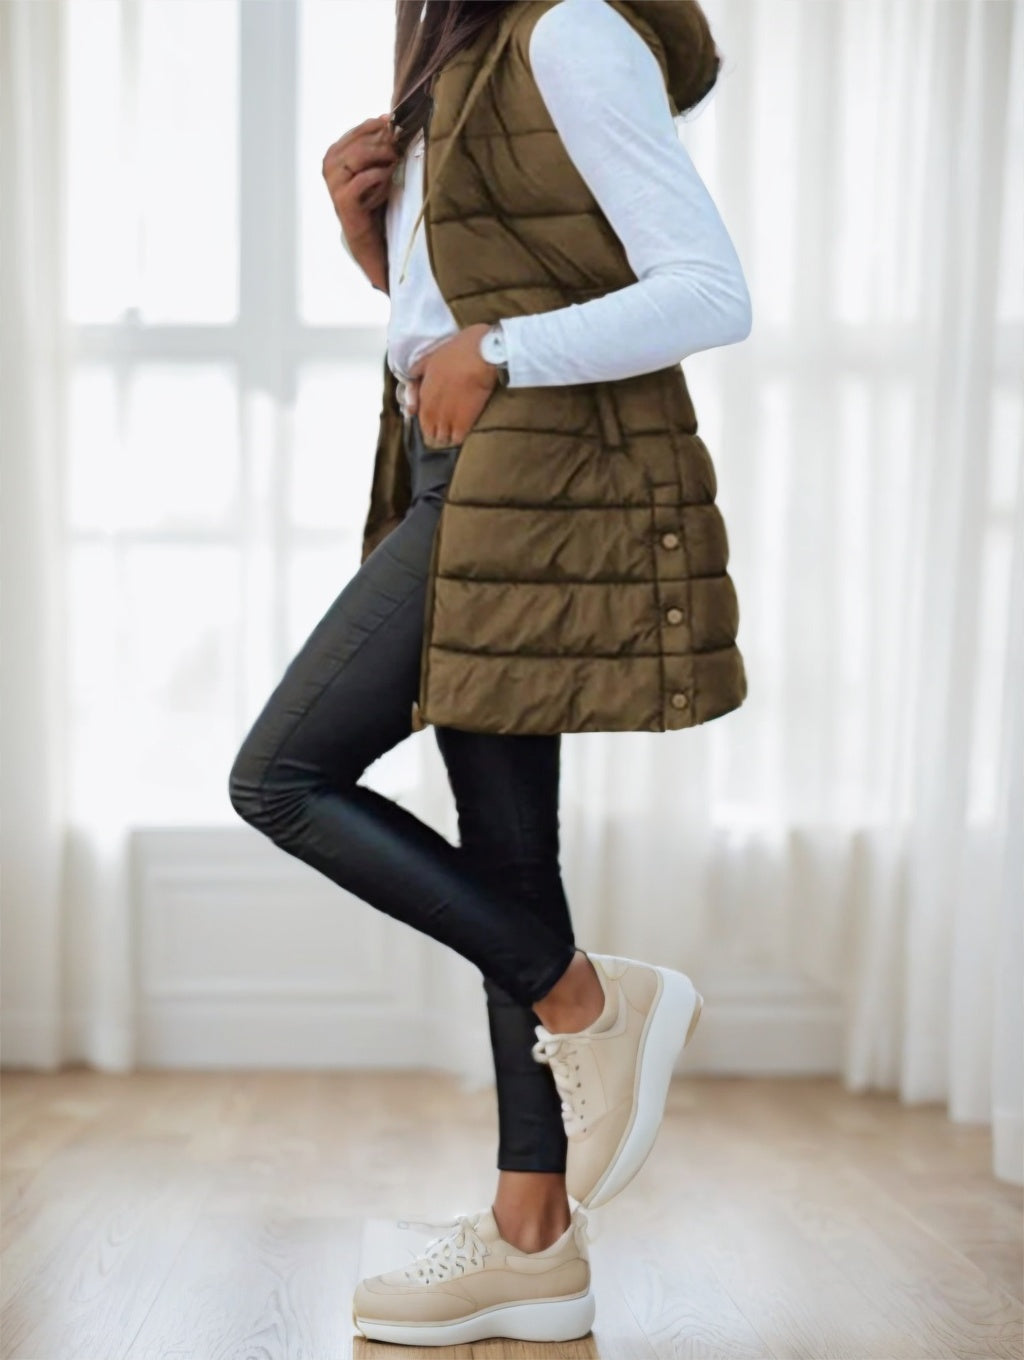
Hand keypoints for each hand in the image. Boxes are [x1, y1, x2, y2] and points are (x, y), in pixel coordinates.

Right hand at [323, 114, 396, 291]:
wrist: (367, 234)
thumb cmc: (373, 197)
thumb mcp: (374, 165)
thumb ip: (377, 143)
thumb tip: (389, 117)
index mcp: (335, 152)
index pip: (359, 130)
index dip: (380, 127)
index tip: (397, 127)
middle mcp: (330, 164)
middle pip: (361, 141)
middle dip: (384, 143)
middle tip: (400, 148)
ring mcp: (334, 182)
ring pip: (360, 156)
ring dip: (382, 159)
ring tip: (395, 165)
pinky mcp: (343, 200)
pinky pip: (365, 179)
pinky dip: (380, 178)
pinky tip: (387, 183)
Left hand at [408, 324, 499, 445]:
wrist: (482, 355)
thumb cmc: (457, 351)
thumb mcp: (431, 356)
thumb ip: (418, 370)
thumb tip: (410, 377)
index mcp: (424, 395)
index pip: (421, 420)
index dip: (427, 422)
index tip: (434, 419)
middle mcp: (433, 410)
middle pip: (431, 433)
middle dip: (437, 431)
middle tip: (446, 426)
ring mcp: (448, 418)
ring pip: (443, 438)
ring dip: (448, 435)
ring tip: (455, 429)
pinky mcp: (465, 422)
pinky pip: (458, 438)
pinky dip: (460, 436)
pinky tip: (465, 430)